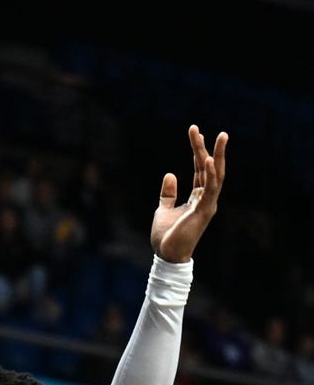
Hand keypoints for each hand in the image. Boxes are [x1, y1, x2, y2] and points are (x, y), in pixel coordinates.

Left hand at [150, 125, 226, 262]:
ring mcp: (207, 205)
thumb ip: (168, 193)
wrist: (166, 255)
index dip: (198, 150)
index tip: (195, 132)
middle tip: (210, 130)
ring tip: (220, 137)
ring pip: (215, 176)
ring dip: (217, 156)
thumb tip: (170, 174)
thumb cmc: (166, 235)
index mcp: (198, 197)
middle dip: (211, 148)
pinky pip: (210, 190)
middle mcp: (206, 199)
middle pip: (210, 168)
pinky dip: (211, 175)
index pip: (201, 169)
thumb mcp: (164, 209)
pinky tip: (209, 160)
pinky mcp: (203, 212)